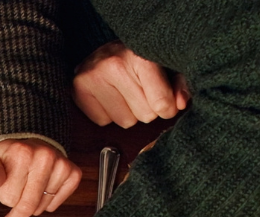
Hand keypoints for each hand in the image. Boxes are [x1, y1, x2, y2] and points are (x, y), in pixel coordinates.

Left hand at [0, 139, 80, 216]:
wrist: (34, 143)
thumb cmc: (12, 154)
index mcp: (23, 153)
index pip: (10, 198)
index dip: (5, 198)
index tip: (4, 195)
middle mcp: (45, 158)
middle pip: (29, 206)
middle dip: (18, 211)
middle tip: (13, 209)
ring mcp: (61, 166)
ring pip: (41, 207)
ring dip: (33, 205)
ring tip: (29, 188)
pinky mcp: (73, 174)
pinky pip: (55, 205)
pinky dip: (47, 203)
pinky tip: (42, 190)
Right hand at [73, 41, 187, 128]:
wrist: (106, 52)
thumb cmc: (140, 61)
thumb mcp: (166, 66)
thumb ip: (179, 84)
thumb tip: (181, 104)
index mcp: (140, 56)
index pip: (160, 103)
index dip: (167, 108)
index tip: (165, 101)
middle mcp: (114, 65)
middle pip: (145, 115)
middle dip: (146, 109)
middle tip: (140, 91)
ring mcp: (93, 77)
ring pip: (125, 122)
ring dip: (128, 112)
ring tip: (123, 93)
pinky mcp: (78, 88)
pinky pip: (103, 122)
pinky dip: (108, 114)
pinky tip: (108, 96)